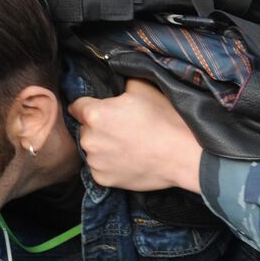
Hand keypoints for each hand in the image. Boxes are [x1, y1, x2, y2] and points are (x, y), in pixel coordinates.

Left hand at [68, 79, 203, 193]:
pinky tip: (128, 159)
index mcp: (94, 114)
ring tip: (127, 144)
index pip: (77, 106)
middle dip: (98, 127)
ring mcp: (95, 161)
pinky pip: (100, 167)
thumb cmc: (164, 119)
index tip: (102, 109)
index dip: (89, 105)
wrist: (182, 155)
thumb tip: (114, 81)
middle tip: (122, 127)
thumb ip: (120, 83)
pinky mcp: (103, 179)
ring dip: (103, 146)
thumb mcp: (142, 88)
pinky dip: (109, 164)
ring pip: (92, 149)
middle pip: (85, 129)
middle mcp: (88, 139)